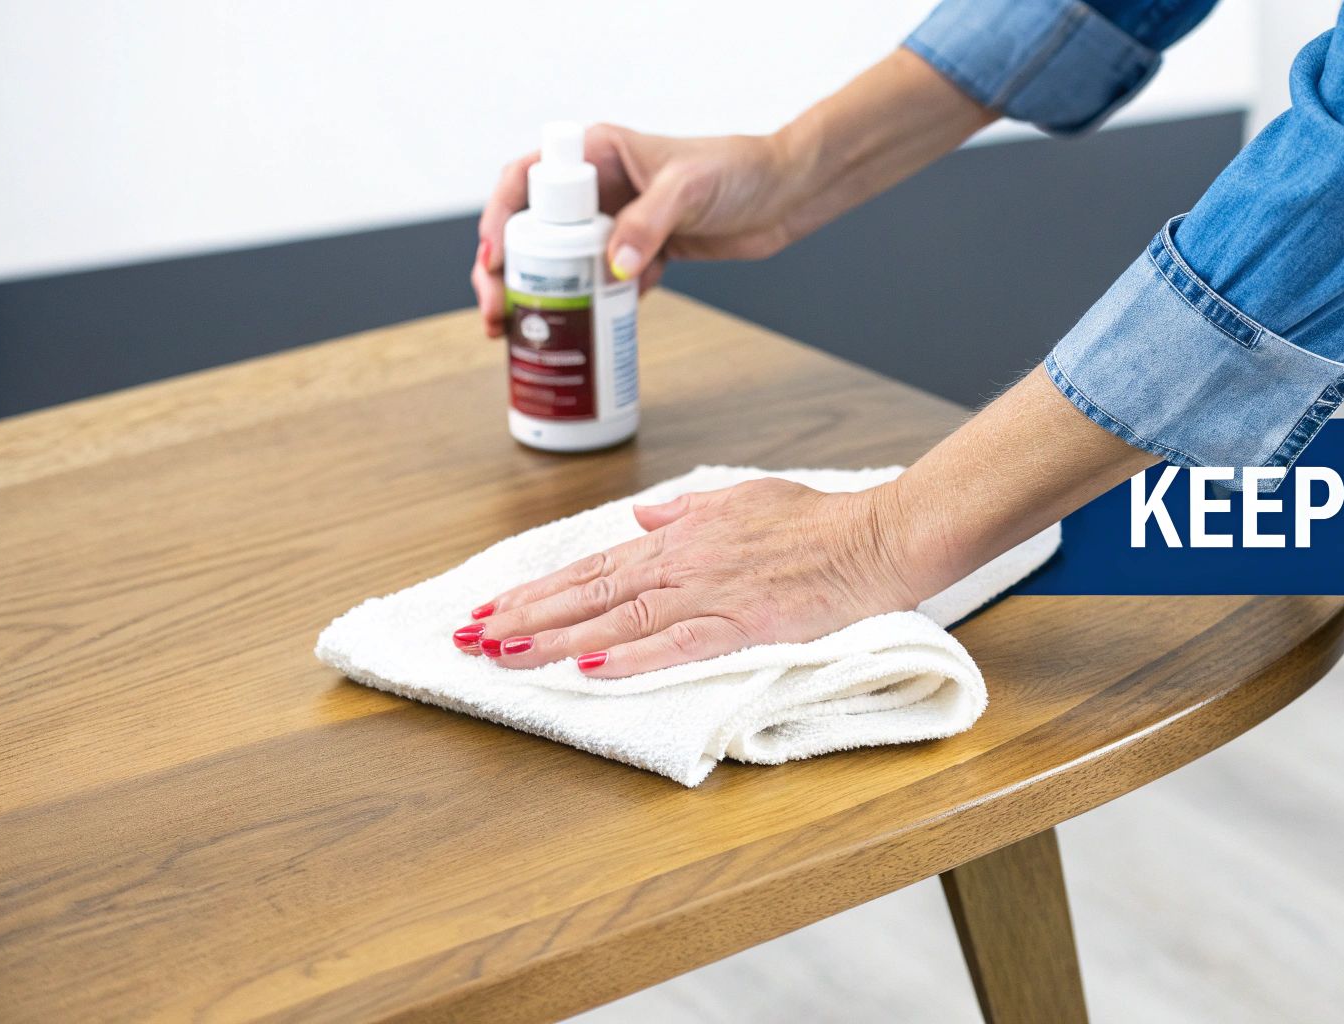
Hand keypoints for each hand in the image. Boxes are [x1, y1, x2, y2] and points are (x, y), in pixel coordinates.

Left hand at [451, 478, 944, 675]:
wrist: (871, 538)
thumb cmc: (814, 520)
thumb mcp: (740, 498)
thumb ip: (686, 511)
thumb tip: (644, 520)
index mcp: (679, 538)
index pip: (593, 567)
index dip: (538, 590)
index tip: (493, 608)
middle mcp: (682, 564)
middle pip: (589, 593)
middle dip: (525, 616)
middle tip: (471, 637)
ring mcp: (710, 594)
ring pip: (617, 619)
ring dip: (556, 638)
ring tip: (505, 655)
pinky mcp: (743, 623)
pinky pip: (676, 643)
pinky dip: (631, 655)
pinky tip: (589, 668)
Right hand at [470, 126, 811, 337]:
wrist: (788, 194)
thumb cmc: (740, 170)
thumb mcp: (687, 188)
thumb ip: (648, 224)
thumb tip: (613, 269)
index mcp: (597, 154)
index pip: (527, 181)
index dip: (500, 220)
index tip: (494, 259)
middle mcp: (599, 188)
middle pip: (533, 230)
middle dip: (508, 272)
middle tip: (499, 313)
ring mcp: (619, 224)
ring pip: (562, 262)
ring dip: (540, 297)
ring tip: (521, 333)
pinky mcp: (642, 254)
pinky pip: (602, 284)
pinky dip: (590, 308)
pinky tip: (578, 333)